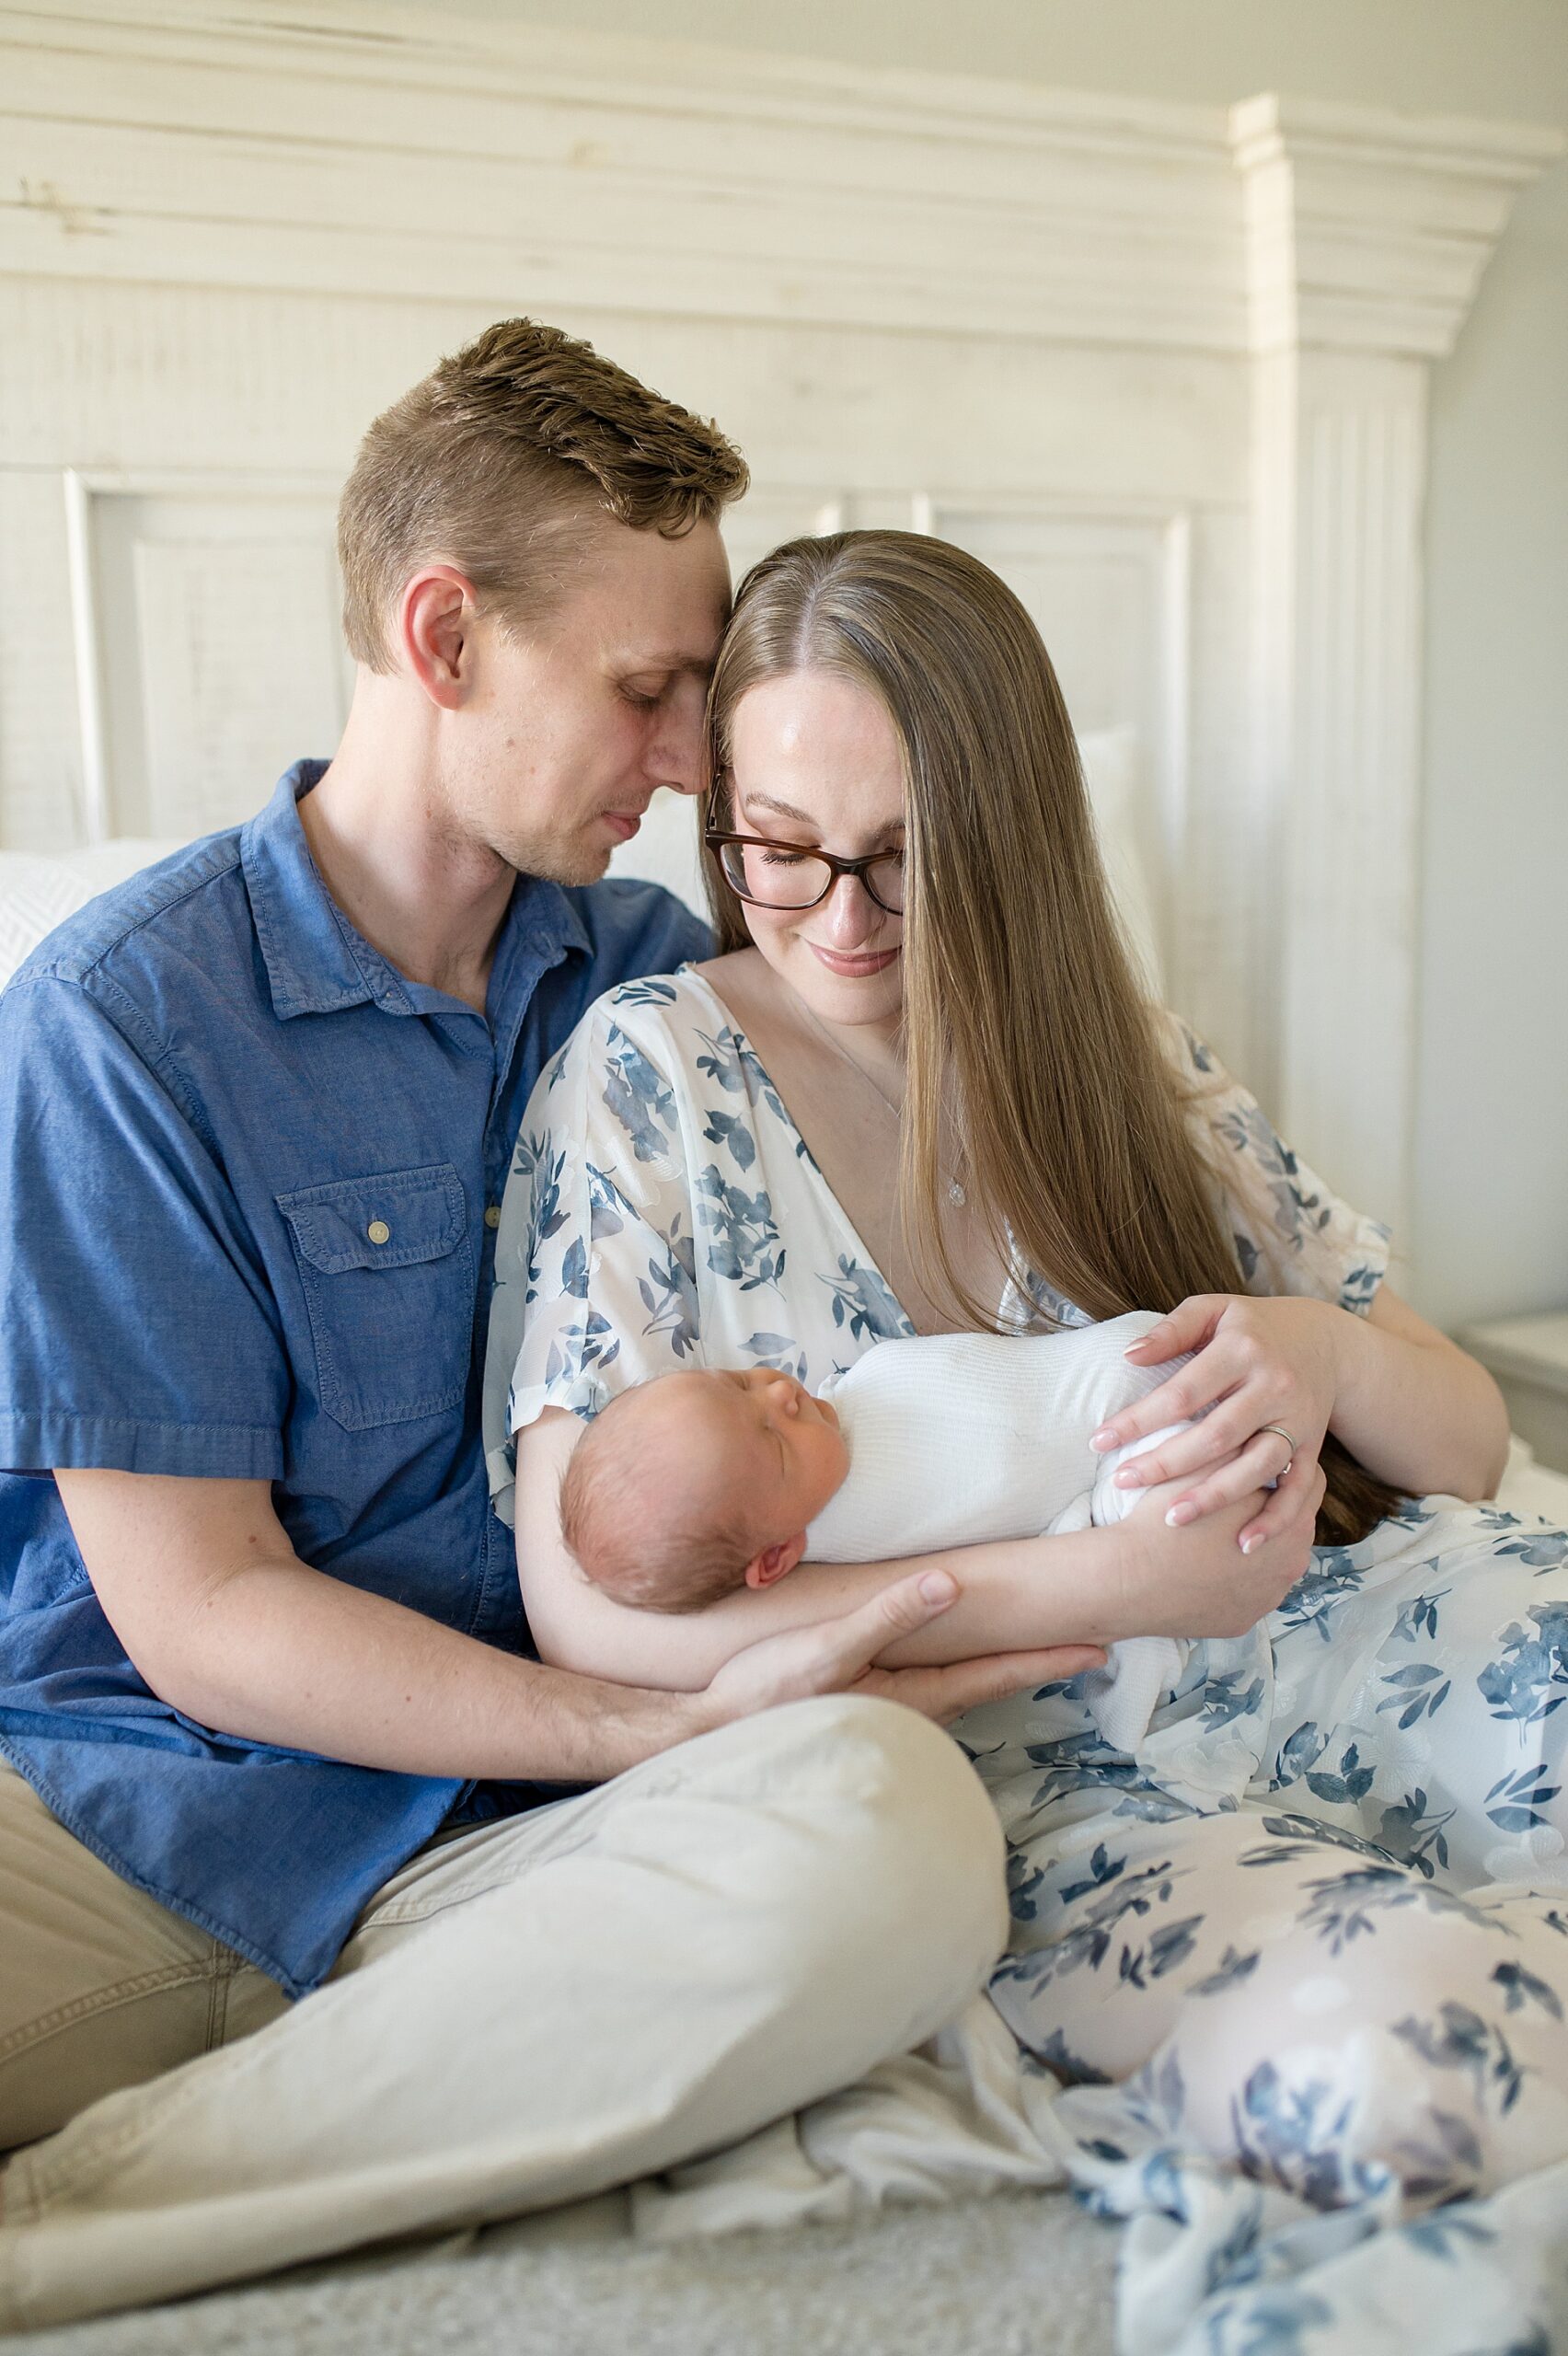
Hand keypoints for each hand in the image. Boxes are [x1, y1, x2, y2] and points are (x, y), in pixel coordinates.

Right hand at [699, 1569, 1107, 1730]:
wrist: (715, 1731)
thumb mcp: (831, 1646)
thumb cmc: (769, 1690)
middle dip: (1036, 1662)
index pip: (998, 1673)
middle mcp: (915, 1711)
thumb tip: (949, 1583)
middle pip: (989, 1681)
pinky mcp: (870, 1708)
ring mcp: (893, 1713)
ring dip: (999, 1665)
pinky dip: (962, 1667)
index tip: (1096, 1647)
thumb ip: (891, 1615)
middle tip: (1085, 1642)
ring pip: (963, 1685)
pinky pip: (934, 1685)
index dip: (1047, 1658)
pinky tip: (955, 1656)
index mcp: (917, 1696)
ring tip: (1033, 1646)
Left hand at [1092, 1294, 1345, 1550]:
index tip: (1099, 1441)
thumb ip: (1171, 1330)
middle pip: (1216, 1435)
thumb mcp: (1213, 1310)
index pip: (1183, 1392)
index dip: (1139, 1419)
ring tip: (1171, 1519)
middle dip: (1166, 1463)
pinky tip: (1243, 1545)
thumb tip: (1128, 1355)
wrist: (1325, 1342)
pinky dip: (1275, 1520)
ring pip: (1256, 1467)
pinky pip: (1299, 1490)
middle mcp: (1273, 1386)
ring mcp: (1297, 1420)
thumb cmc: (1250, 1327)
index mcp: (1242, 1350)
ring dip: (1214, 1498)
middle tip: (1121, 1483)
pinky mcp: (1314, 1447)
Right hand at [1117, 1460, 1324, 1638]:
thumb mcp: (1208, 1466)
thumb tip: (1259, 1426)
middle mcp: (1292, 1565)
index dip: (1285, 1464)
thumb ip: (1244, 1444)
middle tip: (1236, 1492)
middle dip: (1269, 1508)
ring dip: (1252, 1546)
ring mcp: (1268, 1598)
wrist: (1130, 1579)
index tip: (1262, 1457)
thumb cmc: (1168, 1517)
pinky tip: (1205, 1565)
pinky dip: (1231, 1579)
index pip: (1311, 1482)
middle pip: (1292, 1525)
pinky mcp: (1242, 1622)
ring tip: (1217, 1530)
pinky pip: (1245, 1594)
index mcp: (1293, 1522)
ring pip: (1270, 1563)